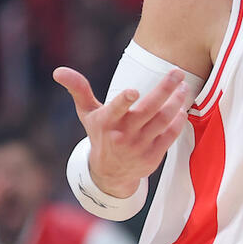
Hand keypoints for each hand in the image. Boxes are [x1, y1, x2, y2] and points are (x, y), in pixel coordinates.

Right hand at [53, 66, 189, 196]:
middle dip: (166, 89)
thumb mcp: (87, 114)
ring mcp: (139, 146)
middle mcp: (123, 135)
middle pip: (149, 110)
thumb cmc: (100, 134)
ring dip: (177, 102)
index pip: (115, 110)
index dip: (124, 101)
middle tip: (178, 73)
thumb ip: (78, 90)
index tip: (133, 91)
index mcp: (107, 122)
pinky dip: (178, 121)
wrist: (109, 173)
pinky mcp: (153, 156)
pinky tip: (182, 109)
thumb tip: (58, 71)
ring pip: (163, 120)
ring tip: (183, 88)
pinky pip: (170, 135)